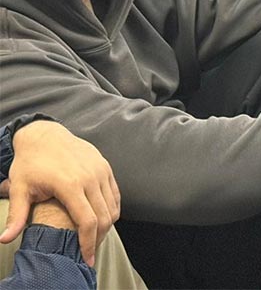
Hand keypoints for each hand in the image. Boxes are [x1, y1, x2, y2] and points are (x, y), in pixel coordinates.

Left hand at [0, 121, 119, 266]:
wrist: (44, 135)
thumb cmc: (30, 163)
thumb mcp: (19, 188)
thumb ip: (17, 215)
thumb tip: (5, 239)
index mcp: (70, 184)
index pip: (87, 221)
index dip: (88, 243)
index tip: (86, 259)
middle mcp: (90, 177)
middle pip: (104, 217)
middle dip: (99, 239)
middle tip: (89, 253)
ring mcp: (100, 170)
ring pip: (113, 206)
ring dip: (106, 226)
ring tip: (94, 238)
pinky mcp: (105, 167)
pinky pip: (115, 194)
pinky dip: (112, 210)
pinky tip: (101, 219)